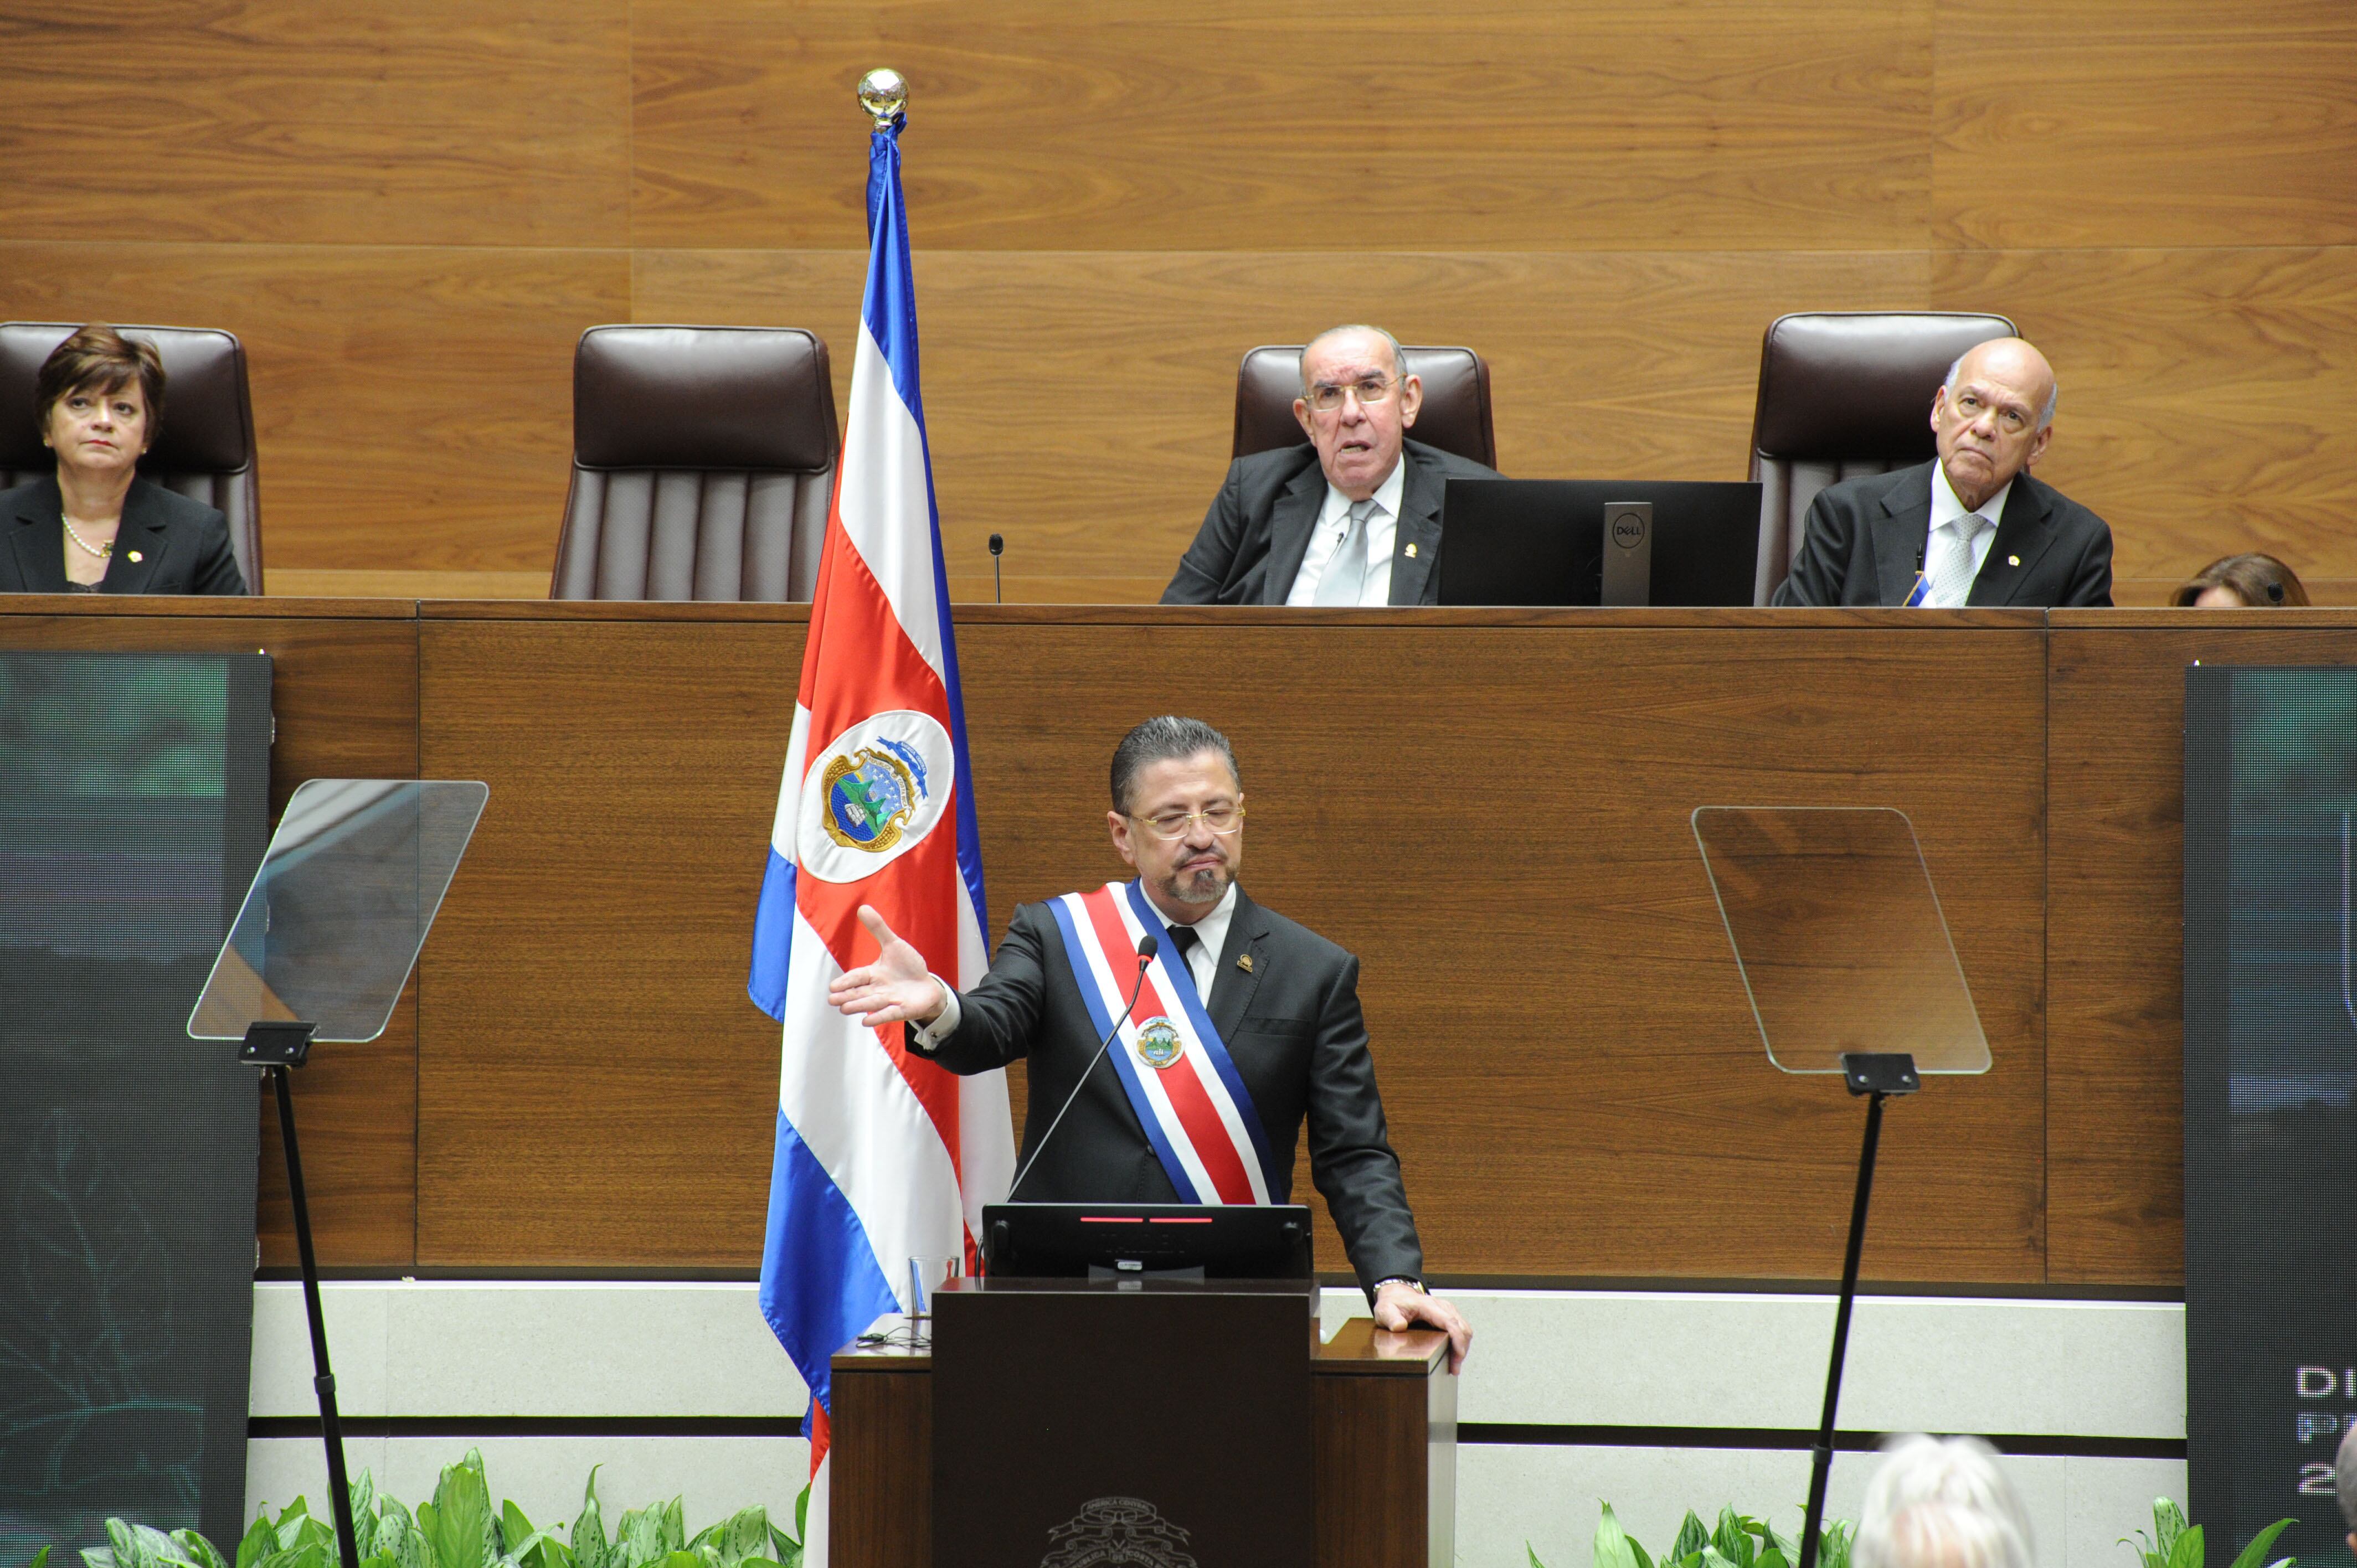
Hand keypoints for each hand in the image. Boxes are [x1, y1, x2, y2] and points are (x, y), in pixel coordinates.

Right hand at [826, 906, 946, 1027]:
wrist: (927, 986)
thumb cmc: (907, 966)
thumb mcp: (893, 945)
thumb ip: (878, 929)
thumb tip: (862, 907)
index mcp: (874, 974)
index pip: (857, 977)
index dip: (846, 981)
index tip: (833, 986)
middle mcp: (879, 989)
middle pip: (860, 993)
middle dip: (847, 996)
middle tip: (832, 1000)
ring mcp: (890, 1001)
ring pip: (871, 1003)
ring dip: (859, 1006)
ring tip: (844, 1009)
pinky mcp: (902, 1010)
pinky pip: (889, 1014)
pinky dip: (878, 1017)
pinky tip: (866, 1022)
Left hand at [1373, 1280, 1471, 1372]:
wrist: (1397, 1295)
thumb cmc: (1393, 1303)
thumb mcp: (1385, 1310)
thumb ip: (1390, 1318)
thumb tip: (1399, 1327)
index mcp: (1428, 1305)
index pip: (1449, 1322)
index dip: (1457, 1339)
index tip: (1459, 1355)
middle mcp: (1441, 1306)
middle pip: (1461, 1327)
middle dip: (1461, 1349)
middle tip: (1454, 1368)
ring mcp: (1446, 1310)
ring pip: (1464, 1328)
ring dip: (1462, 1347)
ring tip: (1454, 1365)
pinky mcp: (1447, 1315)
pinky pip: (1460, 1328)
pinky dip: (1460, 1342)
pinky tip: (1454, 1354)